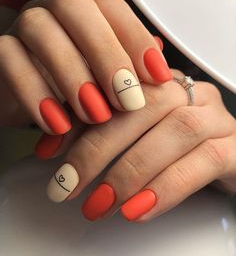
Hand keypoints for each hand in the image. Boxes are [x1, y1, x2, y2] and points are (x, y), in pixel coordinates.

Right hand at [0, 0, 170, 130]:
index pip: (111, 8)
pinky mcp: (0, 52)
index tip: (159, 78)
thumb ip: (131, 74)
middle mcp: (53, 12)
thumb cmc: (74, 90)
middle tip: (127, 100)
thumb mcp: (106, 85)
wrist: (30, 102)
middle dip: (106, 55)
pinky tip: (58, 125)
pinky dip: (36, 95)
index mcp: (84, 13)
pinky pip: (10, 62)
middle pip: (76, 8)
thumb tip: (162, 74)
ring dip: (73, 75)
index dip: (137, 39)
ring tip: (96, 115)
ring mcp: (23, 27)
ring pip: (41, 31)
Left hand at [44, 70, 235, 221]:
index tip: (50, 152)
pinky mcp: (234, 147)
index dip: (80, 118)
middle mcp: (188, 92)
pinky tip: (137, 210)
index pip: (115, 88)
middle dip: (100, 147)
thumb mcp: (129, 136)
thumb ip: (95, 132)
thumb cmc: (169, 148)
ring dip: (131, 170)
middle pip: (144, 105)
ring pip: (177, 129)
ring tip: (99, 204)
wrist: (221, 161)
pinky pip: (206, 160)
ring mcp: (215, 117)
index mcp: (158, 82)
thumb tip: (51, 149)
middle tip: (68, 183)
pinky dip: (167, 187)